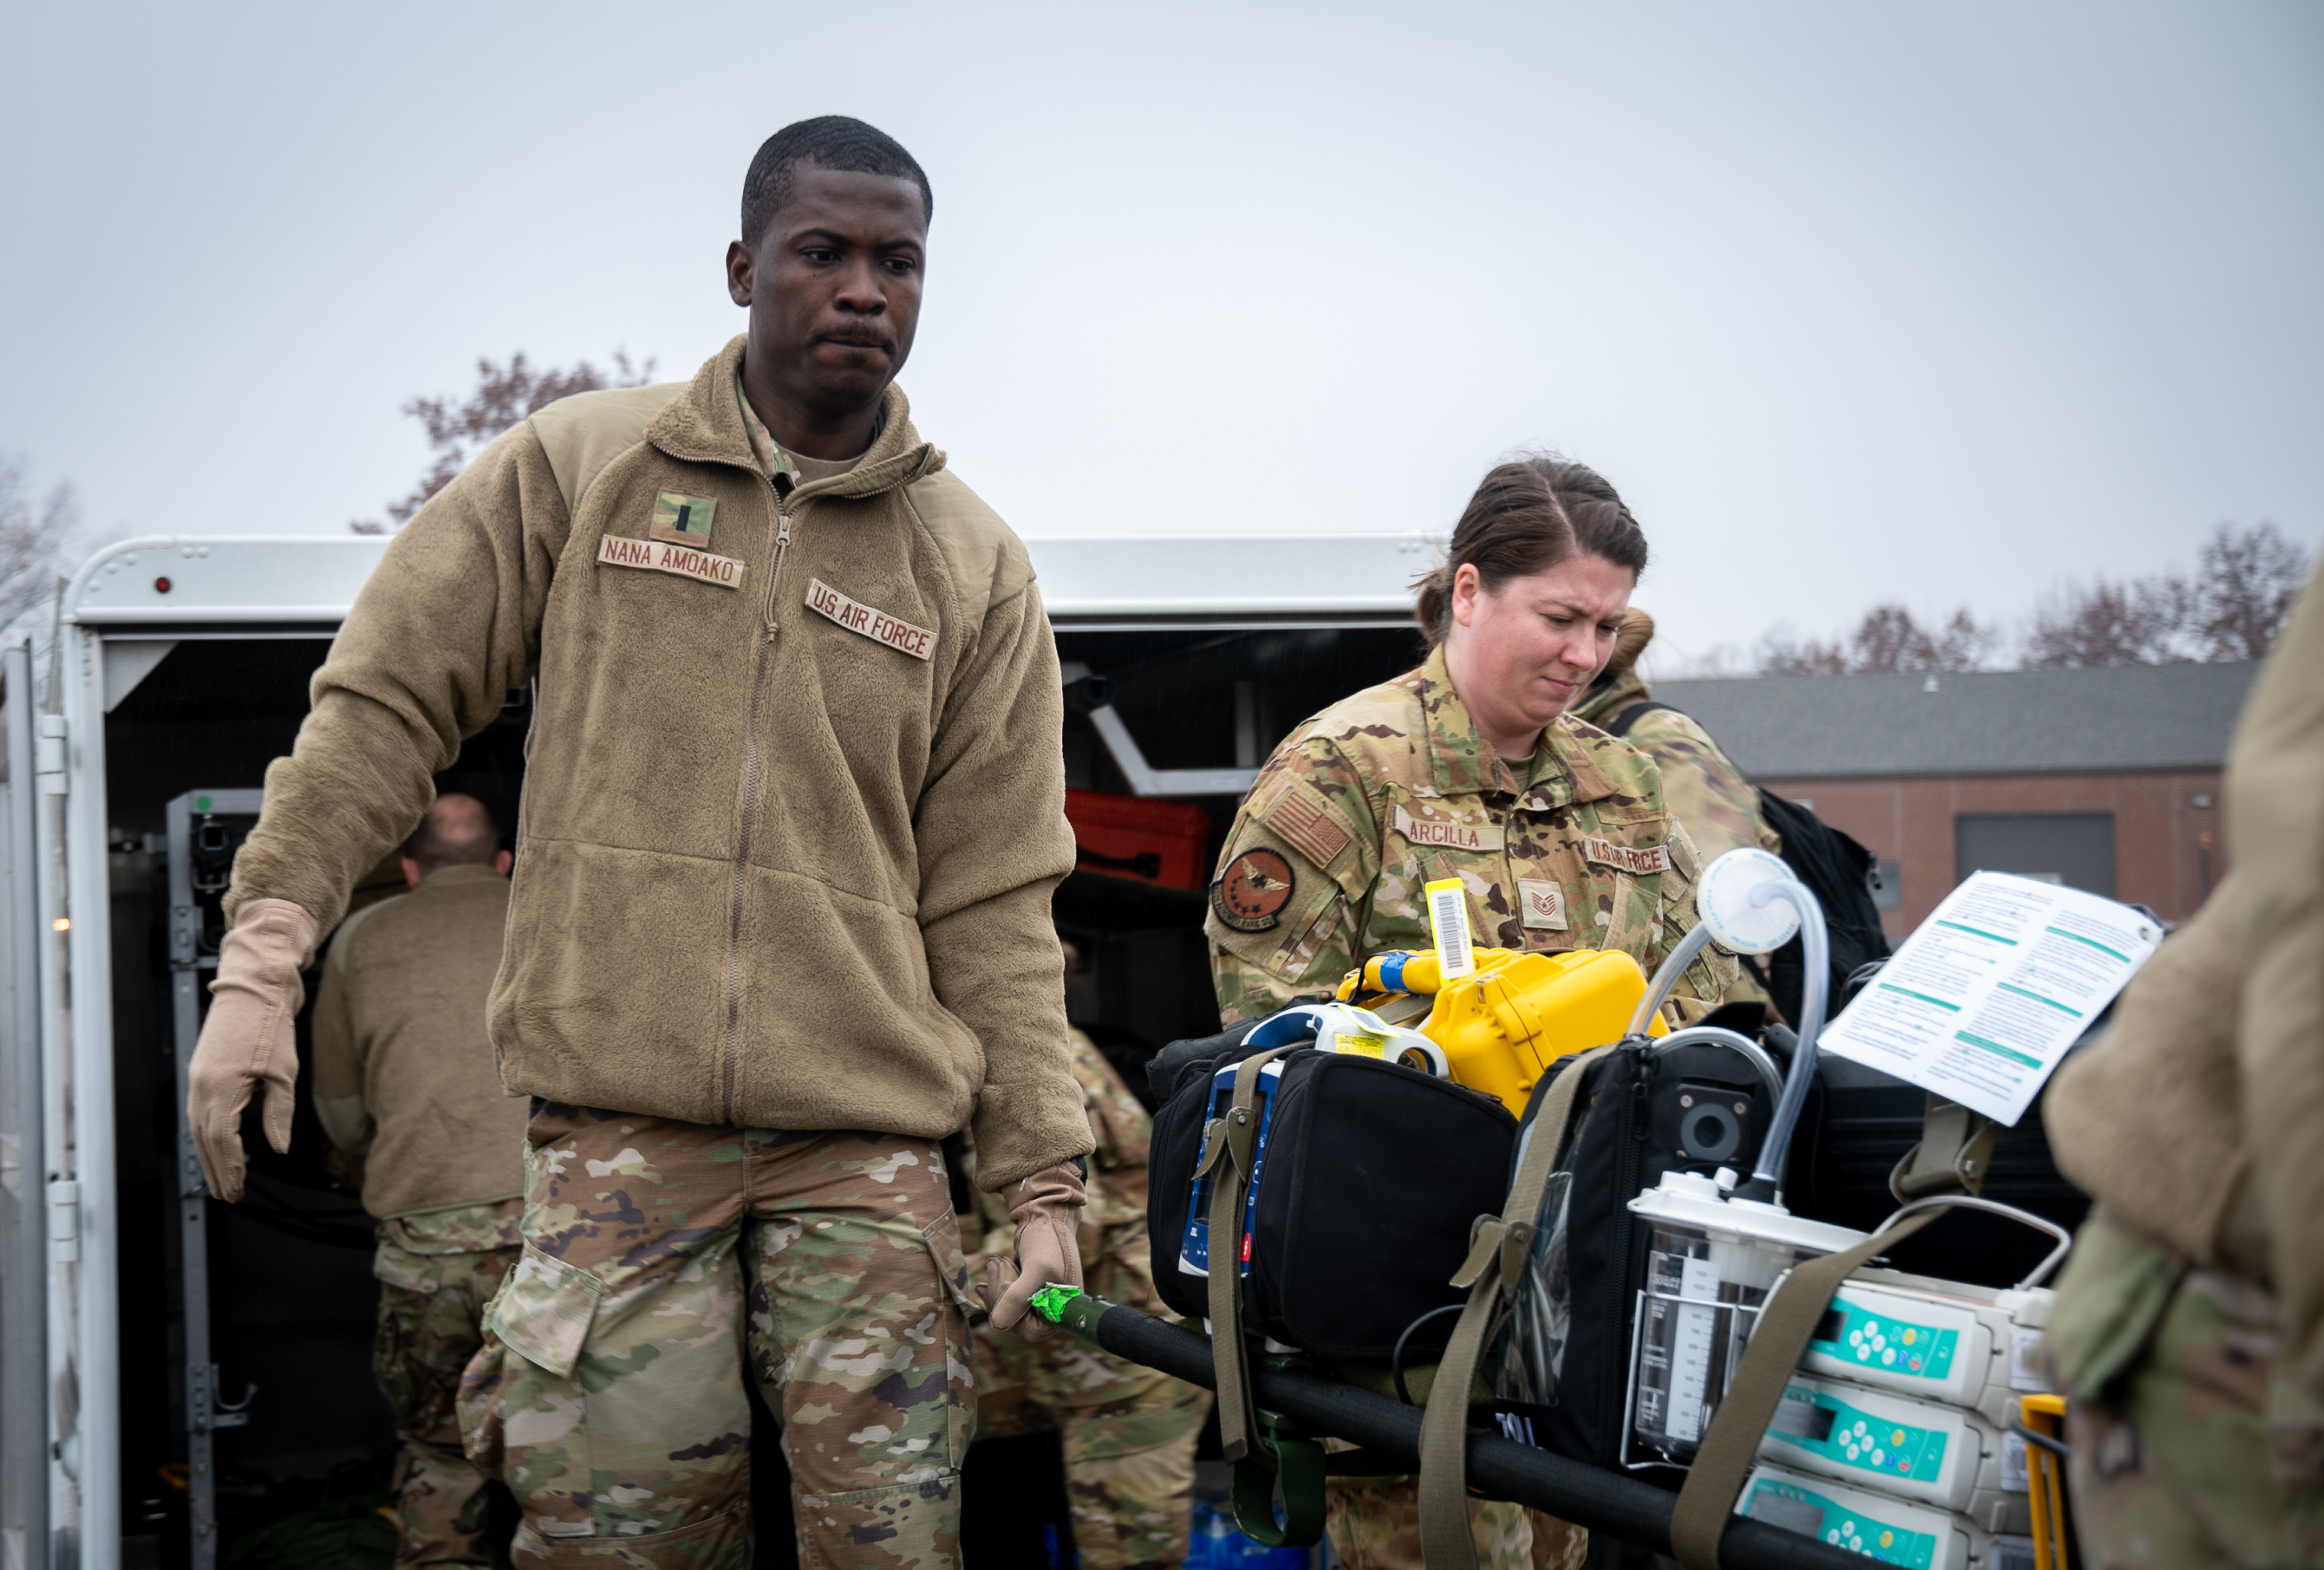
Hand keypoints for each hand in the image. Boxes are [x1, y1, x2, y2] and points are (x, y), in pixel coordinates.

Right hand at [187, 899, 317, 1200]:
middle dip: (216, 1170)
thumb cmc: (270, 1026)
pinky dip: (206, 1134)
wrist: (254, 987)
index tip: (238, 1190)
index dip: (230, 1168)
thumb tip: (278, 1149)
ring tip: (220, 1180)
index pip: (221, 1140)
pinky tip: (215, 1147)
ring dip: (208, 1156)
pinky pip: (199, 1112)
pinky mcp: (201, 1071)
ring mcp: (197, 1078)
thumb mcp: (284, 1072)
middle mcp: (201, 1086)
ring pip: (198, 1128)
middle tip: (228, 1197)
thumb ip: (279, 1113)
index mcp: (220, 1088)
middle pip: (204, 1140)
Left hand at [979, 1162, 1085, 1340]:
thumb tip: (996, 1325)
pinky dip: (996, 1284)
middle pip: (1015, 1320)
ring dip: (996, 1286)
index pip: (1029, 1329)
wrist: (1047, 1213)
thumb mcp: (1035, 1269)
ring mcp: (1041, 1301)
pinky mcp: (1029, 1290)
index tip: (1007, 1279)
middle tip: (998, 1262)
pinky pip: (1006, 1298)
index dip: (1011, 1309)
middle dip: (1000, 1293)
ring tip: (996, 1261)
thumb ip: (1017, 1298)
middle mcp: (1053, 1311)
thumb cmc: (1048, 1239)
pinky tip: (993, 1268)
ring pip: (1007, 1309)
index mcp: (1063, 1311)